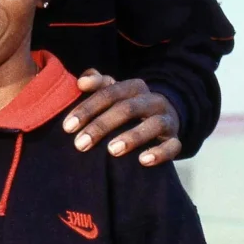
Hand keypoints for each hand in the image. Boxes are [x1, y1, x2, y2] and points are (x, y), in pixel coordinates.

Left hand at [63, 69, 180, 166]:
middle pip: (127, 109)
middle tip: (80, 145)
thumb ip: (97, 84)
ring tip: (111, 151)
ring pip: (153, 124)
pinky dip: (159, 153)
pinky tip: (143, 161)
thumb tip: (81, 81)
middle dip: (101, 126)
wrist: (164, 116)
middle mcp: (152, 100)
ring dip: (132, 137)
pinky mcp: (176, 139)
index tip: (67, 127)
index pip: (108, 93)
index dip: (87, 109)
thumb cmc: (128, 105)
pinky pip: (173, 146)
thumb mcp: (113, 92)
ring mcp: (166, 119)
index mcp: (134, 87)